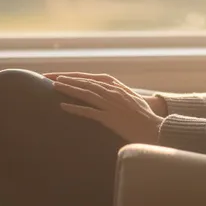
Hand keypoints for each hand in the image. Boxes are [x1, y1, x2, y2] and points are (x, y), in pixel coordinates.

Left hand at [43, 72, 167, 115]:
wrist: (156, 130)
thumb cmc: (145, 117)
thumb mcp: (132, 100)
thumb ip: (118, 94)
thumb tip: (106, 92)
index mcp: (117, 87)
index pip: (91, 77)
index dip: (74, 75)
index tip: (59, 75)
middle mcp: (113, 92)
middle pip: (85, 82)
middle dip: (65, 78)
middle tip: (48, 77)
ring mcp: (112, 105)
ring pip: (86, 93)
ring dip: (69, 89)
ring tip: (53, 86)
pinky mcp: (111, 118)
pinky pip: (90, 112)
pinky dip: (76, 108)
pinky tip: (63, 107)